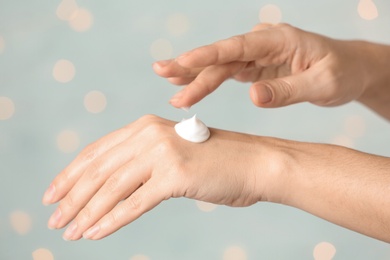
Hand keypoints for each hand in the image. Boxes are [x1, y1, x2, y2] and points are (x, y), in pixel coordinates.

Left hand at [42, 115, 282, 239]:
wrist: (255, 162)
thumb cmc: (216, 161)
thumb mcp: (172, 153)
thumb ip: (143, 162)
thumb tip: (110, 186)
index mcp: (145, 126)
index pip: (97, 152)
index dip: (71, 174)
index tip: (54, 194)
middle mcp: (149, 133)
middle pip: (98, 169)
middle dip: (72, 197)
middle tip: (54, 218)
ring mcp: (162, 152)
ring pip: (111, 187)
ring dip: (87, 212)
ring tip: (70, 231)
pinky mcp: (175, 174)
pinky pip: (134, 202)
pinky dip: (111, 220)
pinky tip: (95, 233)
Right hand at [153, 23, 378, 108]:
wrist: (349, 70)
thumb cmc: (341, 73)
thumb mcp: (323, 84)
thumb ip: (288, 90)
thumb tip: (253, 97)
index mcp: (278, 40)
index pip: (237, 46)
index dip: (208, 55)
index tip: (182, 62)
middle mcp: (262, 43)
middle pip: (220, 55)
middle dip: (190, 65)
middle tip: (160, 70)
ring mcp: (256, 55)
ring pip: (218, 65)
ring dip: (192, 75)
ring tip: (167, 81)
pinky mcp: (254, 67)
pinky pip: (225, 73)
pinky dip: (205, 82)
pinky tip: (188, 87)